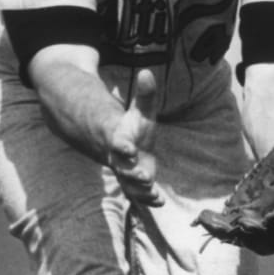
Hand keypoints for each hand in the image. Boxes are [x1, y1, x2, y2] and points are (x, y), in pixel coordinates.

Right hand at [107, 68, 161, 207]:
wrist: (114, 142)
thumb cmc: (130, 125)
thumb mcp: (139, 109)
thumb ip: (145, 94)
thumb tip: (147, 72)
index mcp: (118, 139)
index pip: (119, 143)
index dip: (123, 146)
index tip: (129, 149)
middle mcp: (118, 158)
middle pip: (122, 168)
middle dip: (132, 173)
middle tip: (145, 178)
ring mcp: (124, 172)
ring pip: (128, 184)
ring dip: (140, 191)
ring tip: (155, 195)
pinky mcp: (132, 182)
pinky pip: (136, 193)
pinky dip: (146, 199)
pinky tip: (159, 202)